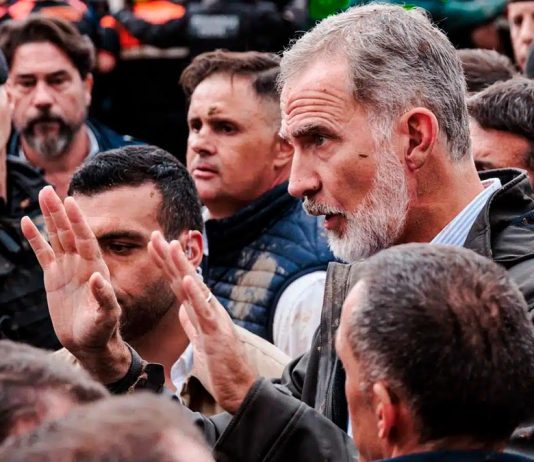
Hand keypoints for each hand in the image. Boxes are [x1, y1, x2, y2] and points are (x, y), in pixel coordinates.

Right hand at [21, 186, 129, 382]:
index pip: (86, 239)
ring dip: (49, 217)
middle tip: (48, 190)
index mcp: (96, 268)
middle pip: (69, 232)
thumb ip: (105, 298)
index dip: (78, 222)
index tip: (70, 202)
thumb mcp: (106, 317)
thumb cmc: (102, 331)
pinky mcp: (54, 277)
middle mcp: (82, 264)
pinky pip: (43, 253)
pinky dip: (35, 239)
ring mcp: (67, 268)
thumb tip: (98, 278)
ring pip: (56, 237)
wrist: (89, 342)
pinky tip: (28, 222)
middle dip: (59, 212)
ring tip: (42, 195)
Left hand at [149, 231, 255, 412]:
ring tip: (171, 245)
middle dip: (169, 256)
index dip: (165, 264)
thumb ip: (191, 323)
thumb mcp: (199, 341)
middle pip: (184, 278)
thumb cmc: (220, 365)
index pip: (178, 282)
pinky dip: (195, 295)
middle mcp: (207, 309)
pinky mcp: (217, 333)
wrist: (238, 387)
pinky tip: (187, 281)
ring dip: (182, 266)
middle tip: (154, 235)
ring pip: (195, 288)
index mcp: (199, 311)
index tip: (152, 245)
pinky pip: (204, 312)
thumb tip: (181, 310)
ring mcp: (213, 318)